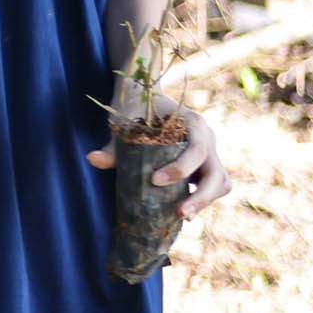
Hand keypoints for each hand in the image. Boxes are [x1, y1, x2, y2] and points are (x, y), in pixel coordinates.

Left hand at [90, 89, 226, 213]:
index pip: (197, 149)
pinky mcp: (205, 165)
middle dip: (202, 196)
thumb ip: (112, 145)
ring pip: (221, 182)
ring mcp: (210, 152)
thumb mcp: (124, 123)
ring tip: (183, 216)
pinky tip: (183, 212)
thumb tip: (92, 159)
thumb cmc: (136, 109)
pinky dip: (202, 200)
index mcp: (193, 123)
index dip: (181, 168)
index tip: (155, 180)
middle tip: (179, 213)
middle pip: (217, 173)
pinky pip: (213, 185)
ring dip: (205, 201)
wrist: (147, 96)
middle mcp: (207, 138)